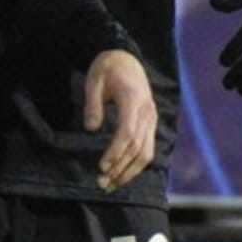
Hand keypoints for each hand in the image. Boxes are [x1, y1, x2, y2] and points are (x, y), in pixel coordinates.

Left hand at [84, 49, 155, 191]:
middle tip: (103, 183)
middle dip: (122, 168)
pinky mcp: (150, 122)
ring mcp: (151, 118)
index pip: (128, 133)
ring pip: (147, 151)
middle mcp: (147, 112)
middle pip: (138, 147)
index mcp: (133, 100)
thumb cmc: (107, 68)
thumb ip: (92, 105)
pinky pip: (148, 147)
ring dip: (130, 171)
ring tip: (112, 184)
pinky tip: (124, 173)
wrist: (125, 57)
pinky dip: (137, 163)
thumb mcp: (94, 81)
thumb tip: (90, 129)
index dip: (116, 152)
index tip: (102, 166)